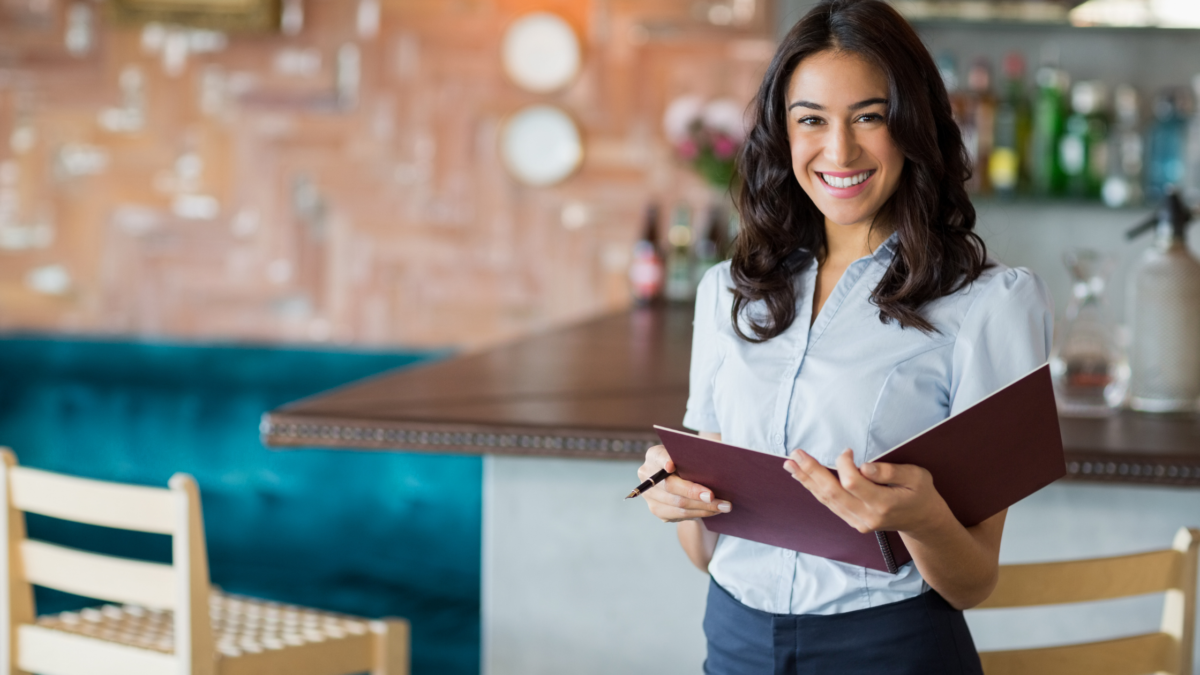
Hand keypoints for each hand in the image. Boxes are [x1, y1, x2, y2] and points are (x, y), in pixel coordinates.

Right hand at [637, 444, 731, 522]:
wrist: (683, 478)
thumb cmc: (690, 462)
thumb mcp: (690, 455)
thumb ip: (693, 458)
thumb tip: (712, 467)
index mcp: (654, 456)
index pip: (658, 457)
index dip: (664, 461)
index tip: (672, 465)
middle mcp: (646, 475)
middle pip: (670, 486)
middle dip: (694, 492)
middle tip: (713, 496)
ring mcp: (650, 495)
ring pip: (678, 504)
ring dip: (703, 507)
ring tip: (723, 506)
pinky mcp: (658, 510)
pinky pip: (680, 515)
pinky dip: (700, 513)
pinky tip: (714, 511)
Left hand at [782, 448, 950, 534]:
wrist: (922, 520)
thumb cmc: (920, 493)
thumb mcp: (916, 476)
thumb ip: (890, 471)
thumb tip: (864, 467)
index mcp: (883, 503)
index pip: (853, 483)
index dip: (844, 465)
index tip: (847, 451)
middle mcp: (867, 516)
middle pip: (832, 493)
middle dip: (811, 471)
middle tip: (795, 455)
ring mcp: (858, 521)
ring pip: (827, 500)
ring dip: (807, 480)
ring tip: (790, 464)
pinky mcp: (853, 522)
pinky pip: (830, 504)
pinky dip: (815, 490)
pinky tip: (803, 478)